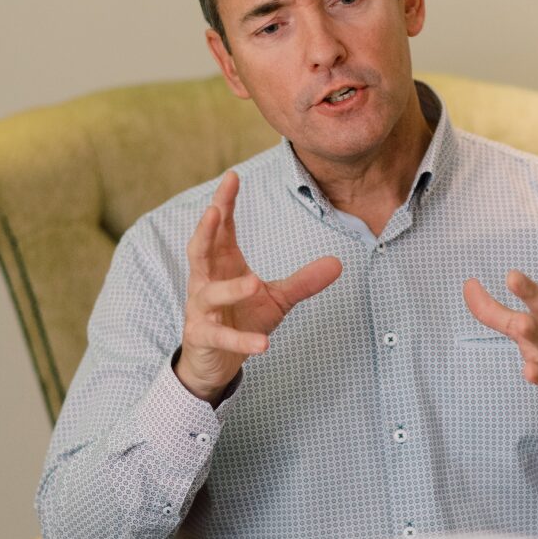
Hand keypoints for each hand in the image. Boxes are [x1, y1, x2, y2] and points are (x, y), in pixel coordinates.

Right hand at [175, 171, 342, 404]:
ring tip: (253, 283)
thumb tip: (338, 263)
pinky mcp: (203, 338)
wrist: (216, 361)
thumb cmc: (242, 318)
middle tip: (214, 209)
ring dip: (230, 289)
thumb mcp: (277, 298)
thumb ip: (303, 281)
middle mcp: (206, 281)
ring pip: (210, 294)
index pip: (221, 228)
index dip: (224, 202)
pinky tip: (264, 343)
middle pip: (199, 250)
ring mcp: (201, 310)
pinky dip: (242, 340)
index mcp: (222, 264)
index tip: (233, 176)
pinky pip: (221, 337)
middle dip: (205, 229)